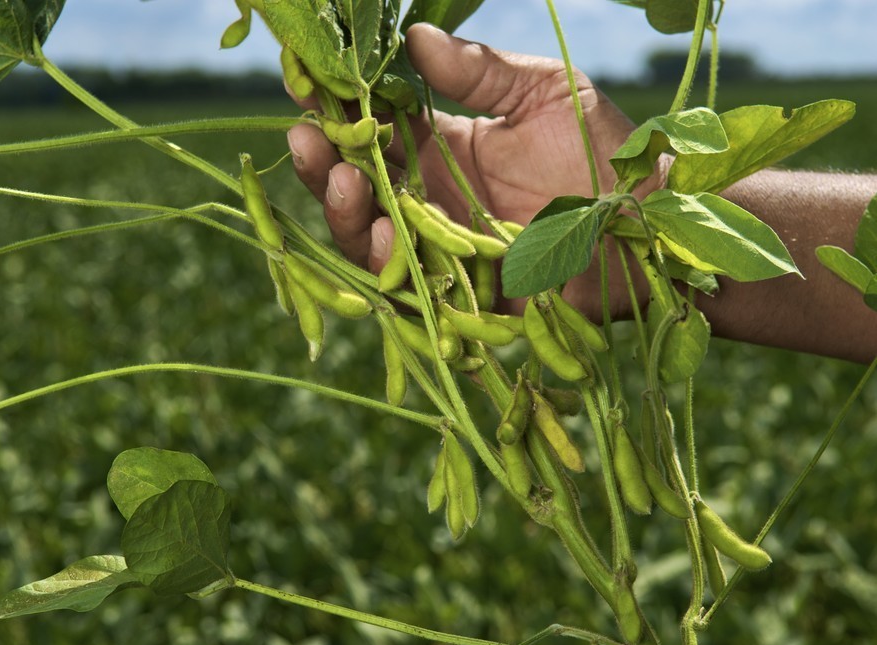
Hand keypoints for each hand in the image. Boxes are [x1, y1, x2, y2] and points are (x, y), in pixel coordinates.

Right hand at [287, 23, 656, 316]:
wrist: (651, 229)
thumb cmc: (605, 154)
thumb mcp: (546, 94)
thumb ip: (482, 73)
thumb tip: (413, 37)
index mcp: (444, 147)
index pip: (373, 127)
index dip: (338, 109)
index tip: (308, 83)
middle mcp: (432, 199)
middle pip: (358, 183)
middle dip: (323, 161)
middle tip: (305, 136)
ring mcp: (441, 249)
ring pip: (369, 235)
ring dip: (344, 210)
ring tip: (338, 180)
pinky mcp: (459, 295)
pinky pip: (409, 286)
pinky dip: (387, 264)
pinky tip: (380, 234)